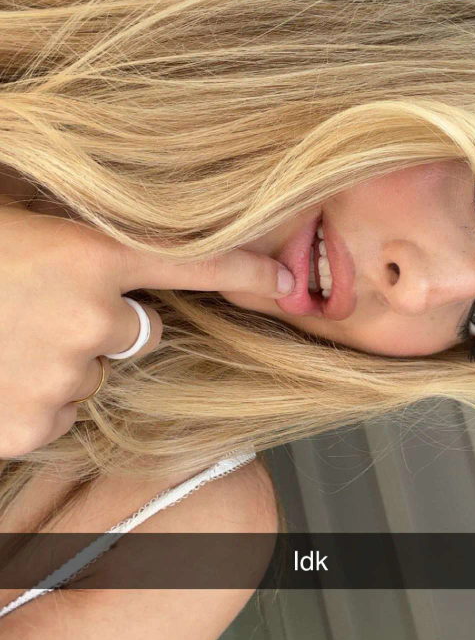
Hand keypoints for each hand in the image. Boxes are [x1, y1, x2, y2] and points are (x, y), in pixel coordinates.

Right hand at [0, 205, 294, 458]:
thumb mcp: (11, 212)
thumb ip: (62, 228)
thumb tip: (100, 237)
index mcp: (85, 256)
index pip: (188, 261)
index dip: (242, 269)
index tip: (281, 281)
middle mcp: (89, 323)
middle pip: (139, 334)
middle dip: (107, 325)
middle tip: (40, 307)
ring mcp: (60, 380)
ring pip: (91, 376)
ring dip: (60, 363)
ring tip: (1, 337)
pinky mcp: (29, 428)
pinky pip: (54, 415)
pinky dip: (29, 401)